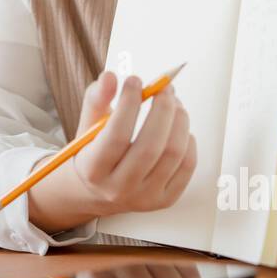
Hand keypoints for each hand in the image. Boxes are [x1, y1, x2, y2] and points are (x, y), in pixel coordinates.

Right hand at [68, 71, 197, 216]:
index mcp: (92, 169)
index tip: (135, 80)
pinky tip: (178, 127)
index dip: (128, 104)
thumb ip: (97, 98)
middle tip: (164, 87)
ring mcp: (144, 198)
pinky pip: (187, 166)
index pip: (115, 135)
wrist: (99, 189)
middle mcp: (118, 189)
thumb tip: (111, 77)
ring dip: (179, 120)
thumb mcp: (88, 124)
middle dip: (162, 109)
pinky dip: (188, 140)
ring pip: (173, 154)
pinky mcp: (165, 200)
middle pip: (150, 147)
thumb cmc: (94, 149)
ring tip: (173, 103)